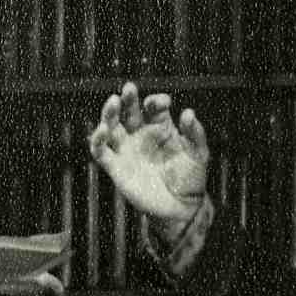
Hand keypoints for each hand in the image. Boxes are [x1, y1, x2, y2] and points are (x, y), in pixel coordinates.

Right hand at [90, 85, 213, 227]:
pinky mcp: (116, 168)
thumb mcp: (199, 153)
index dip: (155, 101)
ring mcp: (127, 150)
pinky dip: (97, 140)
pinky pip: (101, 152)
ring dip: (109, 113)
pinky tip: (102, 130)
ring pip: (111, 126)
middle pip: (129, 111)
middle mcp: (140, 135)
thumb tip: (188, 112)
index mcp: (160, 127)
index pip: (153, 107)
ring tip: (113, 102)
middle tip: (129, 88)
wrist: (182, 207)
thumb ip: (195, 133)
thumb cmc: (191, 178)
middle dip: (128, 99)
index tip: (164, 103)